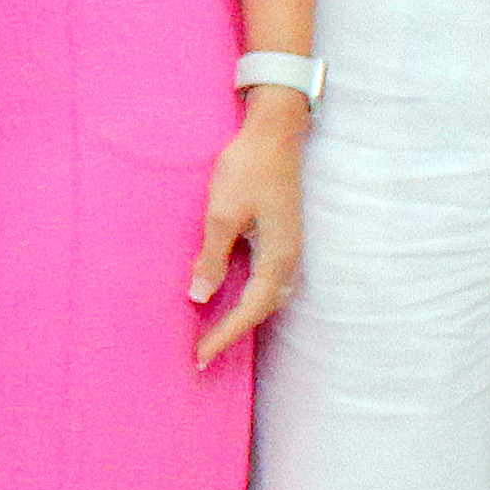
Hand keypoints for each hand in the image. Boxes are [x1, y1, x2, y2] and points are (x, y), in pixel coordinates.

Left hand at [187, 96, 305, 364]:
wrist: (273, 133)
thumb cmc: (247, 169)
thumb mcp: (221, 214)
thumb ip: (211, 259)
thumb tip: (199, 297)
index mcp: (277, 257)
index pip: (250, 310)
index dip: (224, 334)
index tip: (200, 356)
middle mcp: (290, 258)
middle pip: (263, 309)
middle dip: (234, 332)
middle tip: (203, 352)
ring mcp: (290, 247)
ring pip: (270, 296)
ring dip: (244, 315)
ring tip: (216, 332)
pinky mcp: (283, 237)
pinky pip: (269, 279)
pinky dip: (251, 296)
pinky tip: (233, 297)